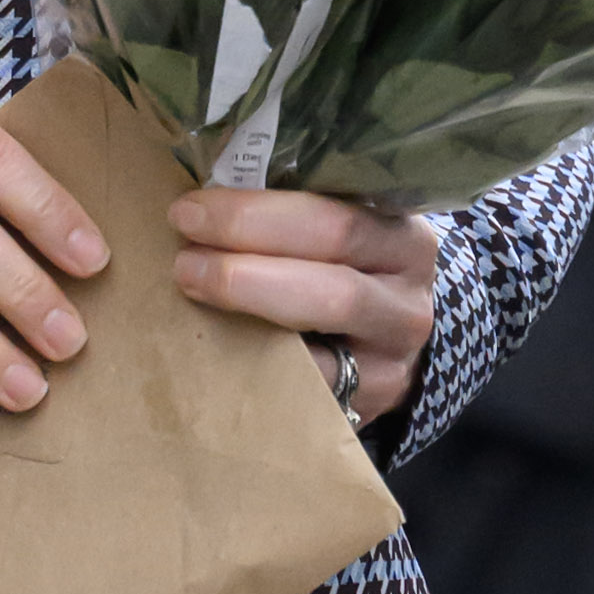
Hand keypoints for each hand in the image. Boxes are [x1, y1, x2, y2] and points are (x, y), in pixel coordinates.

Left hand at [171, 177, 436, 429]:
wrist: (387, 346)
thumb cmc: (345, 275)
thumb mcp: (338, 237)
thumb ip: (288, 216)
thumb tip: (200, 200)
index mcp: (403, 234)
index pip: (334, 216)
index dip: (256, 213)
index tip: (190, 210)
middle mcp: (409, 290)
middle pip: (332, 265)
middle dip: (246, 254)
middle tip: (184, 256)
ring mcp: (396, 347)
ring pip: (328, 314)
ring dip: (248, 298)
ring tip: (191, 283)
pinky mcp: (375, 392)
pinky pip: (311, 376)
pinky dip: (257, 354)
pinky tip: (214, 339)